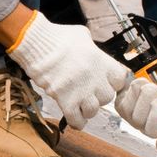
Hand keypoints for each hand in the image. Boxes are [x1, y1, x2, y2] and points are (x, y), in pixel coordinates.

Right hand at [5, 13, 130, 128]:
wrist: (37, 45)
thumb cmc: (57, 38)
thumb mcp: (83, 35)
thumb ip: (93, 48)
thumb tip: (94, 53)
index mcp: (101, 61)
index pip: (120, 80)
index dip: (113, 82)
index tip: (105, 81)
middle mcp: (95, 78)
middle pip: (107, 97)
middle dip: (99, 96)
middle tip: (89, 91)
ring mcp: (81, 91)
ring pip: (93, 111)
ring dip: (88, 109)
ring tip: (80, 103)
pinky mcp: (66, 101)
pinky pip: (77, 120)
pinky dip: (76, 121)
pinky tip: (74, 116)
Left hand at [114, 77, 156, 152]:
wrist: (145, 68)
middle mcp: (148, 126)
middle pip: (151, 132)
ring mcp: (134, 118)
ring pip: (138, 117)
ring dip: (147, 98)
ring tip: (152, 86)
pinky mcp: (121, 107)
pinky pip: (127, 103)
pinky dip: (136, 89)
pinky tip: (141, 82)